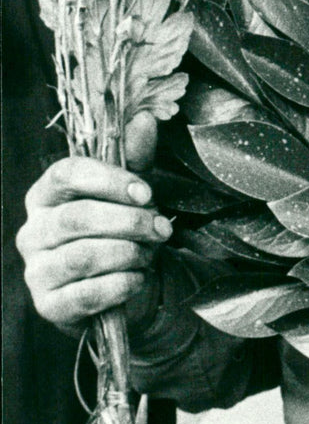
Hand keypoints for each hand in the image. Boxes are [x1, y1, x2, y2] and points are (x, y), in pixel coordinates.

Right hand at [16, 112, 169, 337]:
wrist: (123, 285)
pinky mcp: (48, 305)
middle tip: (161, 228)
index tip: (146, 192)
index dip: (109, 180)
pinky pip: (86, 294)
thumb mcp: (132, 189)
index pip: (66, 173)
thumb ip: (136, 156)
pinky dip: (121, 284)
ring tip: (150, 252)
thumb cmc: (121, 228)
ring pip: (82, 256)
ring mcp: (36, 270)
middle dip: (129, 222)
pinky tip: (137, 278)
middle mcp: (32, 230)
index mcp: (46, 193)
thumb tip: (144, 119)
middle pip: (77, 217)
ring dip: (127, 253)